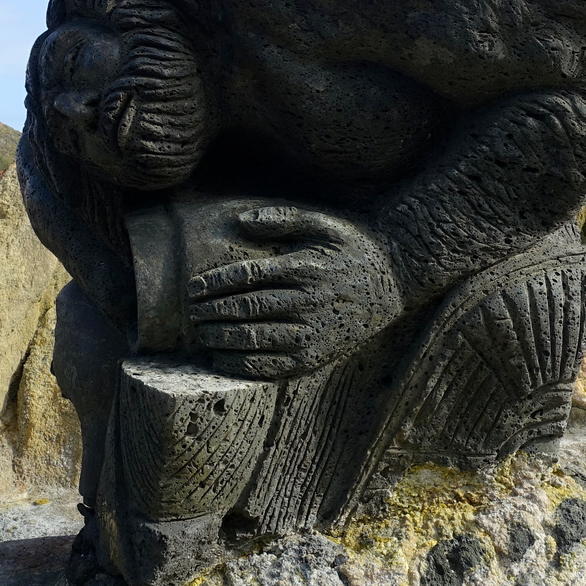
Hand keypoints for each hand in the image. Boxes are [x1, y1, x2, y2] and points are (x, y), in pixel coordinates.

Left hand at [186, 207, 403, 379]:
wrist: (396, 279)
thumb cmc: (354, 246)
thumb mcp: (323, 222)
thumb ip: (282, 218)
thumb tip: (241, 221)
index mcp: (304, 269)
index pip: (247, 277)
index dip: (214, 283)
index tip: (193, 288)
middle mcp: (308, 303)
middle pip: (246, 310)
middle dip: (211, 312)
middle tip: (190, 313)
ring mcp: (313, 334)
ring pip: (255, 341)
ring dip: (221, 340)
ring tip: (201, 335)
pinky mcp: (317, 358)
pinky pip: (272, 368)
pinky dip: (242, 366)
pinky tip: (221, 360)